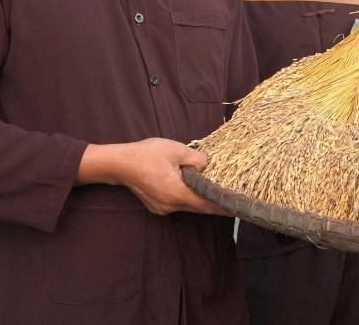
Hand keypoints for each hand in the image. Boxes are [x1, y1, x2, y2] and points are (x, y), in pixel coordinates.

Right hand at [79, 138, 229, 215]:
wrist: (119, 164)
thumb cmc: (146, 154)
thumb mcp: (175, 150)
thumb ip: (196, 159)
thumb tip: (207, 166)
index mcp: (177, 194)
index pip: (207, 204)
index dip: (224, 205)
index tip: (239, 206)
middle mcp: (171, 206)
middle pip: (199, 207)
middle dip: (215, 202)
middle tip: (232, 196)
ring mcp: (162, 208)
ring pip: (188, 205)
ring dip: (200, 199)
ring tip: (215, 190)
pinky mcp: (157, 206)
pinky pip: (177, 203)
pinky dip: (187, 197)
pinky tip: (192, 186)